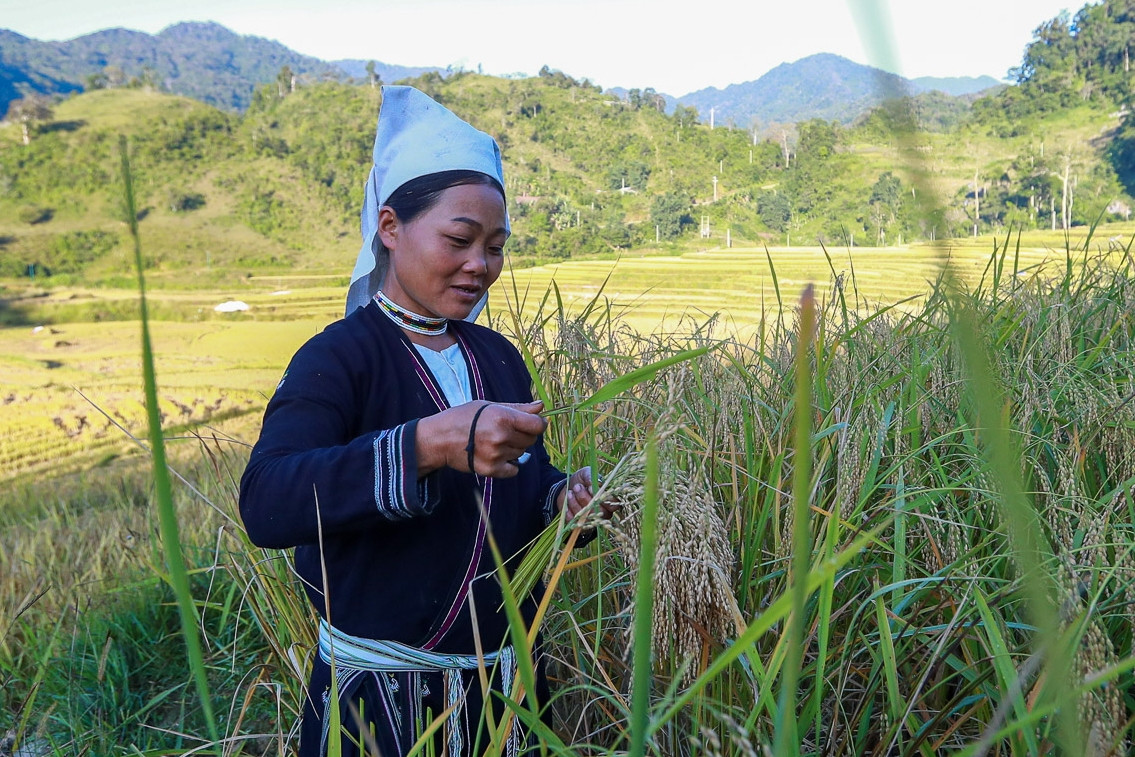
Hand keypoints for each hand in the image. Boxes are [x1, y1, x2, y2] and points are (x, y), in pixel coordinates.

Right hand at [417, 400, 546, 477]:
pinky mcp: (491, 470)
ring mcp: (496, 455)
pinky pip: (514, 470)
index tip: (532, 423)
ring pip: (522, 454)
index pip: (537, 425)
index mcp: (503, 417)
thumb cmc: (464, 417)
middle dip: (524, 436)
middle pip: (531, 440)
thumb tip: (541, 406)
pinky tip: (497, 456)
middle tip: (507, 432)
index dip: (538, 424)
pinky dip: (510, 465)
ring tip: (495, 442)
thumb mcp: (489, 406)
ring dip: (514, 448)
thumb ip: (518, 408)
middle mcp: (501, 437)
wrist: (440, 438)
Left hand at [561, 466, 617, 521]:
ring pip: (585, 516)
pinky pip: (574, 520)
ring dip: (575, 502)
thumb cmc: (581, 481)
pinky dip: (568, 509)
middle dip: (585, 497)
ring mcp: (592, 520)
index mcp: (610, 500)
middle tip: (577, 487)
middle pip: (598, 510)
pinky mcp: (579, 525)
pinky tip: (568, 501)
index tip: (590, 487)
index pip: (614, 504)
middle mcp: (604, 513)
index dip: (602, 496)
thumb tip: (598, 483)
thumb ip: (591, 476)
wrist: (567, 488)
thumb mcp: (585, 473)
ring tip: (570, 492)